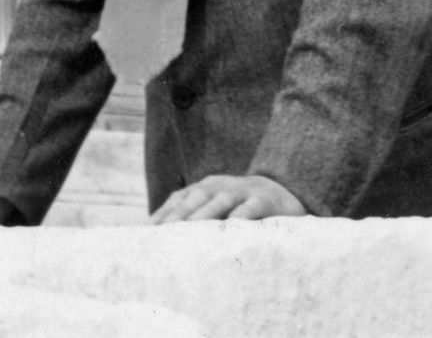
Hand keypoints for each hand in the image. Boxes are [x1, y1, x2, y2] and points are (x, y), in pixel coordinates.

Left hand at [151, 174, 306, 223]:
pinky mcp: (264, 200)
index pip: (179, 199)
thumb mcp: (217, 210)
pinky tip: (231, 229)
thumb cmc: (241, 208)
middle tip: (163, 236)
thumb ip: (195, 222)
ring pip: (220, 200)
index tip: (147, 234)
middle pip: (195, 198)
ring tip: (190, 232)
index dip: (163, 214)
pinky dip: (240, 216)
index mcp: (205, 188)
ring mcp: (242, 190)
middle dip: (178, 215)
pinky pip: (250, 208)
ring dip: (204, 215)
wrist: (284, 192)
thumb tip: (163, 246)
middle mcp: (220, 186)